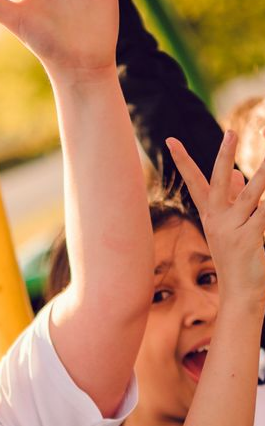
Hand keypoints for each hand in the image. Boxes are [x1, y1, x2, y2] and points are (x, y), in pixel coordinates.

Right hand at [168, 130, 264, 305]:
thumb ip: (235, 199)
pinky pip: (264, 215)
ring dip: (263, 176)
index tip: (170, 139)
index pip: (195, 183)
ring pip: (250, 195)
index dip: (183, 160)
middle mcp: (217, 220)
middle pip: (217, 182)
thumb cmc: (238, 260)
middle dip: (223, 156)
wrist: (241, 293)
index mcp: (211, 216)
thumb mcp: (232, 228)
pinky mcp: (250, 238)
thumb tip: (238, 175)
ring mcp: (233, 229)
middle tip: (230, 132)